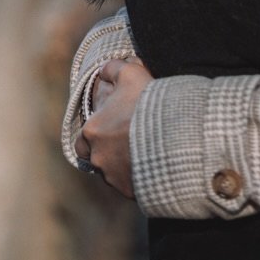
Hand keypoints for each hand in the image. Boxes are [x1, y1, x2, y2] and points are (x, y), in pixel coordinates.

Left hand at [76, 57, 152, 197]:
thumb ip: (114, 68)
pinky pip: (130, 183)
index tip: (117, 120)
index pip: (86, 131)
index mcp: (92, 130)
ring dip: (122, 161)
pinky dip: (137, 175)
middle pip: (96, 155)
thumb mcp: (131, 73)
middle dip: (106, 148)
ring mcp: (113, 176)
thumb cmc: (148, 102)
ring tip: (143, 150)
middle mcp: (97, 156)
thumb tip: (106, 69)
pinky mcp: (130, 190)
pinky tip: (152, 164)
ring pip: (112, 170)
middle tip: (124, 139)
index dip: (102, 124)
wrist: (172, 136)